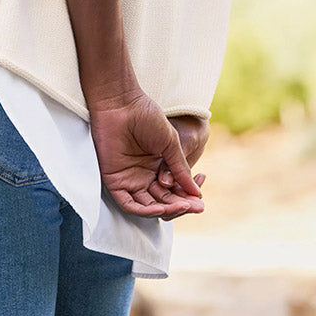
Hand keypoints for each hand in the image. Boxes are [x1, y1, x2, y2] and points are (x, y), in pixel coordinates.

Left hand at [88, 91, 204, 218]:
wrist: (122, 104)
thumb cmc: (146, 118)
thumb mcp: (170, 144)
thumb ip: (180, 169)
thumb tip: (196, 193)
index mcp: (158, 168)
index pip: (174, 191)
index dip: (187, 198)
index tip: (201, 202)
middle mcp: (144, 177)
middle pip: (164, 201)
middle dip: (180, 206)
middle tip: (196, 208)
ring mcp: (129, 180)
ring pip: (149, 206)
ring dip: (166, 210)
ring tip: (181, 206)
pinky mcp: (115, 182)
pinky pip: (129, 204)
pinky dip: (144, 210)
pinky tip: (160, 209)